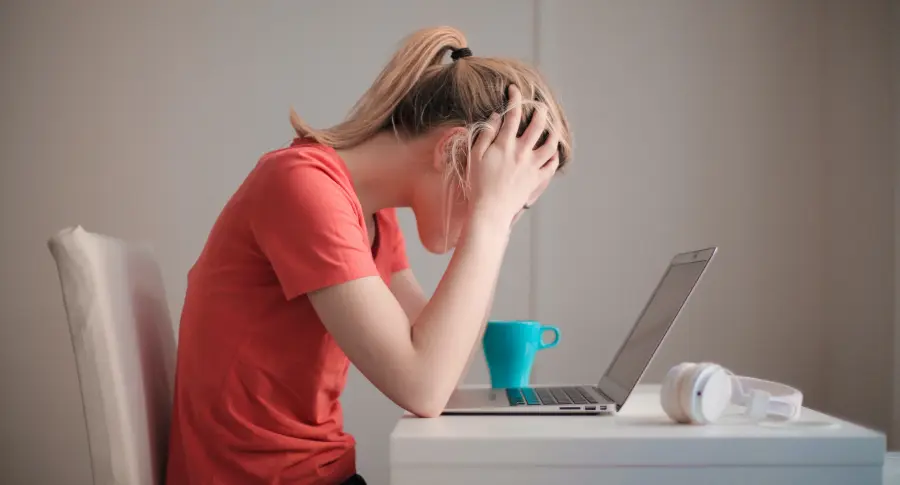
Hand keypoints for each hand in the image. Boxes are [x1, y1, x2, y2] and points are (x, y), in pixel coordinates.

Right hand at [468, 84, 560, 225]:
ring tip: (552, 126)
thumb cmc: (478, 183)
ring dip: (553, 132)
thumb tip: (497, 117)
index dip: (515, 98)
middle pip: (538, 125)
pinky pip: (551, 165)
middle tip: (539, 105)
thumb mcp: (475, 156)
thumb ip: (486, 134)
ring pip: (550, 144)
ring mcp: (532, 166)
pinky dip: (554, 156)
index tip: (515, 90)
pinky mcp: (536, 179)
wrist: (490, 210)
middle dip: (540, 110)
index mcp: (505, 144)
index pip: (513, 114)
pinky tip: (553, 151)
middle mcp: (522, 152)